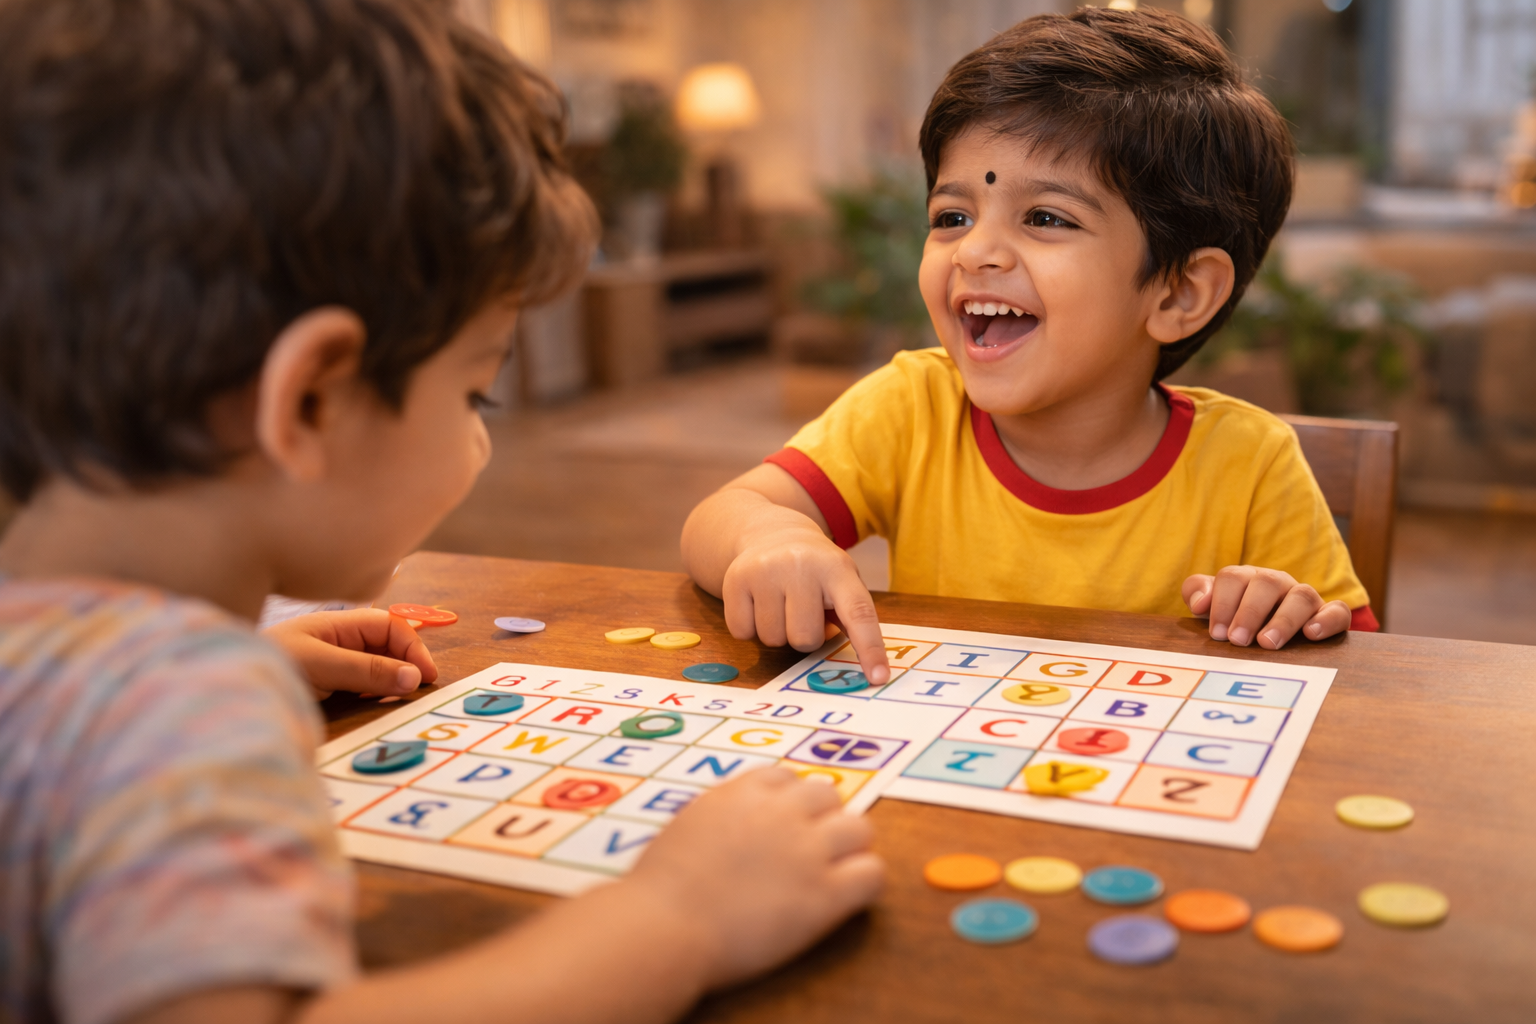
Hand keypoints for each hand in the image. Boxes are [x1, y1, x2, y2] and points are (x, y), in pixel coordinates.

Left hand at [262, 609, 437, 698]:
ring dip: (392, 681)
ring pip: (376, 667)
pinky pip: (360, 685)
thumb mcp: (321, 666)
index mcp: (340, 624)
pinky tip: (376, 705)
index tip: (426, 677)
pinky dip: (375, 693)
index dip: (413, 648)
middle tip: (419, 691)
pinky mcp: (325, 685)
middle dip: (406, 664)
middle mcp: (339, 640)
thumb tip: (414, 678)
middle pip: (387, 646)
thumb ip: (367, 671)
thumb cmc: (267, 664)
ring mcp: (332, 662)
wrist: (221, 688)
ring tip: (401, 700)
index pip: (391, 627)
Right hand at [629, 767, 883, 987]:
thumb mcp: (689, 824)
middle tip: (809, 852)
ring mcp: (807, 851)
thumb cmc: (660, 886)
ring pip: (859, 829)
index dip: (789, 803)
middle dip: (822, 820)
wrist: (664, 926)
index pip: (788, 778)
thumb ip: (722, 814)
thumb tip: (735, 822)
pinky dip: (863, 884)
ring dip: (848, 848)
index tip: (782, 825)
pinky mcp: (825, 895)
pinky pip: (872, 874)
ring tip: (831, 875)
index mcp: (744, 792)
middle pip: (829, 796)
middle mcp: (782, 813)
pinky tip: (844, 900)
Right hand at [721, 526, 890, 684]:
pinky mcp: (735, 580)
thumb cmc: (814, 571)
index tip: (879, 677)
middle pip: (805, 639)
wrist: (771, 533)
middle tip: (802, 612)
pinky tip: (757, 602)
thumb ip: (851, 618)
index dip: (870, 647)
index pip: (858, 612)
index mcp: (837, 570)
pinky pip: (743, 633)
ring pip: (772, 639)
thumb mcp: (841, 582)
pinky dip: (749, 628)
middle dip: (805, 636)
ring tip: (779, 603)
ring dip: (777, 632)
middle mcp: (801, 565)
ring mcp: (765, 570)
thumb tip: (868, 668)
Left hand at [1183, 566, 1350, 648]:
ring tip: (1267, 643)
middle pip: (1266, 583)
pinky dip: (1327, 620)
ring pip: (1302, 596)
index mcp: (1247, 578)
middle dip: (1249, 612)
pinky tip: (1312, 633)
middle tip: (1238, 640)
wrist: (1269, 635)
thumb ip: (1197, 593)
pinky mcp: (1329, 615)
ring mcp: (1304, 598)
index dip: (1223, 603)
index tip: (1217, 633)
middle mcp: (1277, 583)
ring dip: (1284, 619)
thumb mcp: (1212, 606)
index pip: (1233, 578)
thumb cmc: (1235, 618)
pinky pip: (1338, 611)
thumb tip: (1198, 602)